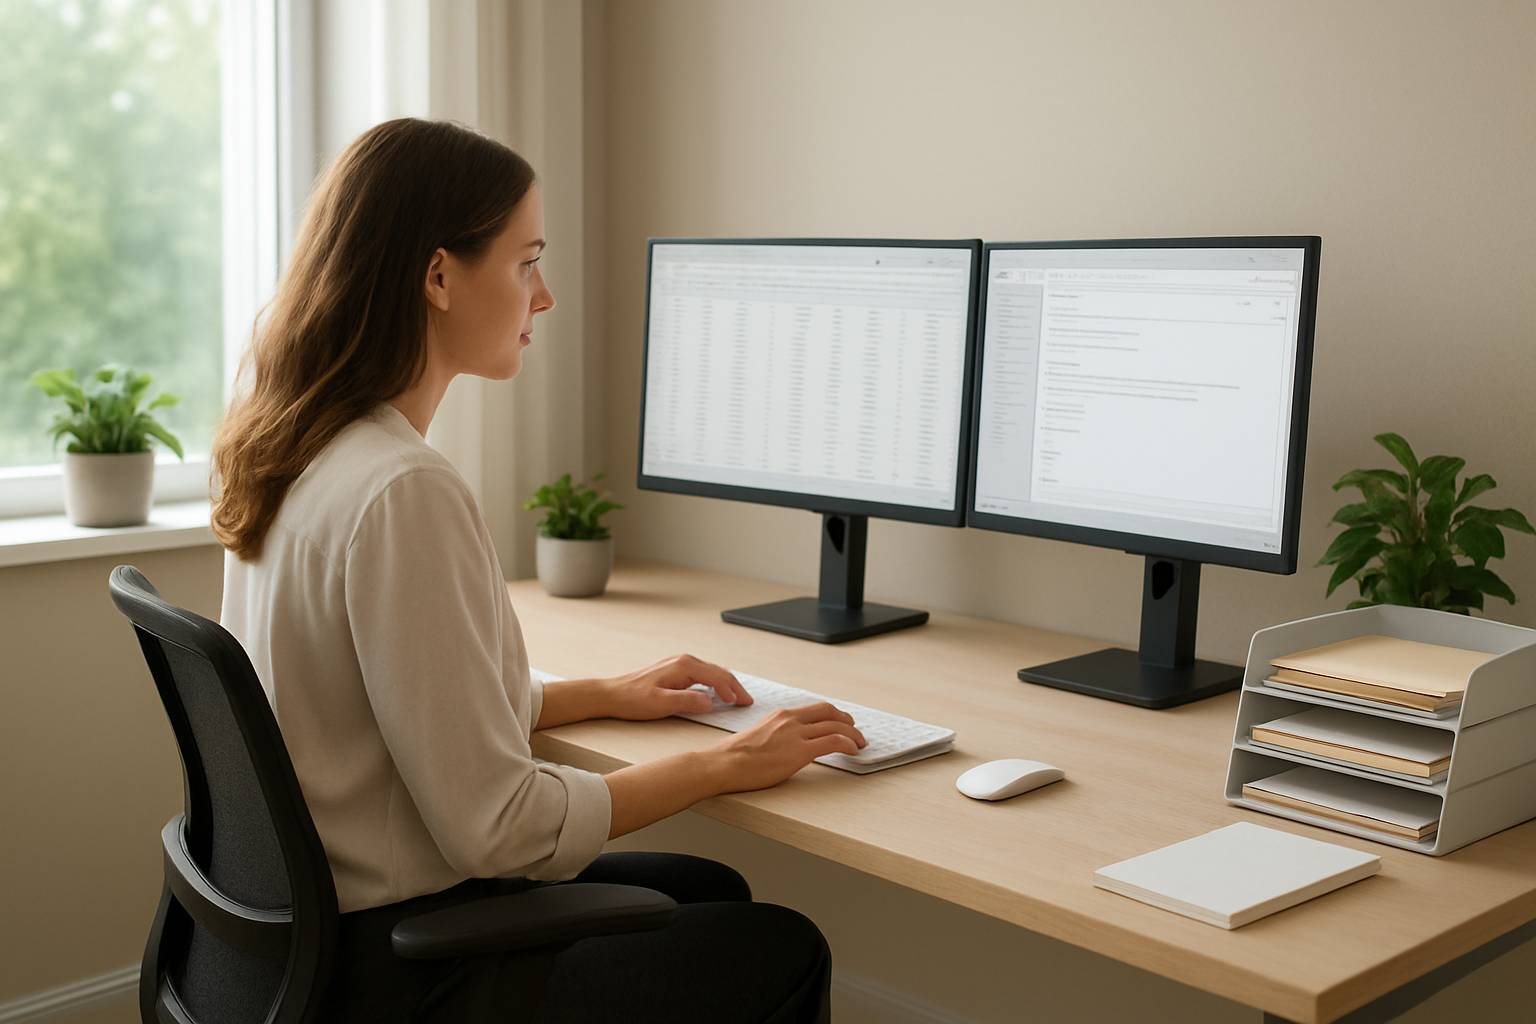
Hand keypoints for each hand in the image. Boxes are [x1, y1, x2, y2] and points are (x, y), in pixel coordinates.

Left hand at [601, 654, 752, 720]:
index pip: (717, 677)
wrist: (611, 694)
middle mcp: (683, 660)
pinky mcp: (674, 669)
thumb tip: (710, 703)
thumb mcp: (661, 704)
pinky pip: (702, 673)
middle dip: (734, 686)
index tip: (742, 703)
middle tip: (746, 701)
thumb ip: (687, 702)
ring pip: (711, 671)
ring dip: (725, 684)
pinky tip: (716, 692)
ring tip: (736, 697)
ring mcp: (678, 663)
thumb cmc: (633, 699)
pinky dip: (714, 682)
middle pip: (717, 672)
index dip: (732, 691)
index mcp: (683, 666)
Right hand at [711, 702, 867, 792]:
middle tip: (856, 732)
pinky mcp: (799, 752)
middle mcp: (790, 720)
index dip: (835, 715)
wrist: (723, 764)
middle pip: (830, 713)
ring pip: (837, 727)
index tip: (842, 722)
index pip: (817, 709)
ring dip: (853, 735)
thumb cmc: (734, 755)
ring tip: (860, 744)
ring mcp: (796, 734)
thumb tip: (788, 744)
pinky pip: (833, 742)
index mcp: (781, 715)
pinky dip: (848, 744)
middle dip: (847, 722)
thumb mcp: (759, 735)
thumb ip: (778, 734)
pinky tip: (853, 751)